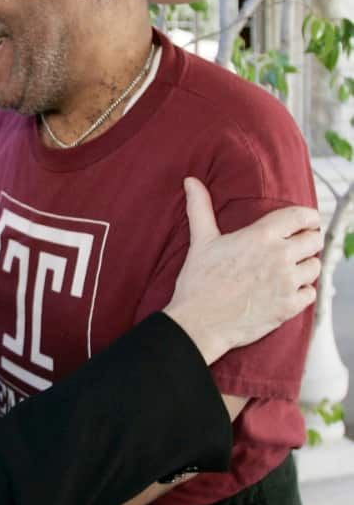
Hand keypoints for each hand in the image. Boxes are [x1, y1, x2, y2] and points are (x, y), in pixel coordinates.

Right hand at [165, 177, 320, 364]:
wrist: (198, 323)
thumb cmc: (198, 282)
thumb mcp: (201, 241)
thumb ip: (200, 208)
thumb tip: (191, 181)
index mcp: (261, 236)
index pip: (302, 217)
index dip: (309, 217)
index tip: (307, 221)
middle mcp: (279, 257)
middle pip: (314, 240)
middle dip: (307, 241)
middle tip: (295, 247)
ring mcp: (286, 283)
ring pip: (315, 267)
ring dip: (305, 267)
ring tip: (290, 269)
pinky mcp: (289, 307)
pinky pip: (310, 293)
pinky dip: (302, 291)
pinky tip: (286, 290)